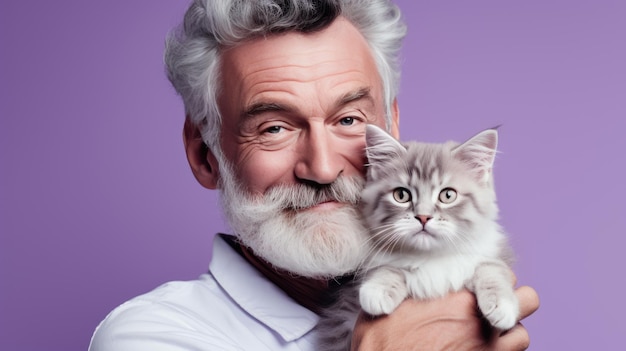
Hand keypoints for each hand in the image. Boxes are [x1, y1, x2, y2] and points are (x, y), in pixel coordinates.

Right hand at [351, 286, 538, 349]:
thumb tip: (416, 283)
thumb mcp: (389, 301)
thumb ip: (409, 287)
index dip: (494, 281)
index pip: (502, 278)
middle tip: (489, 310)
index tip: (482, 288)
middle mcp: (482, 324)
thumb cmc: (384, 342)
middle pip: (526, 301)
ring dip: (508, 334)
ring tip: (484, 336)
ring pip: (521, 335)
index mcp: (460, 301)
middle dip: (512, 304)